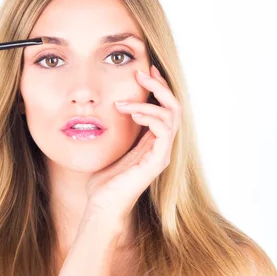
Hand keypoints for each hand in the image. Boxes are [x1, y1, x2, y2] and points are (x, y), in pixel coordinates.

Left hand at [85, 65, 181, 221]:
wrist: (103, 205)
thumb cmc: (105, 179)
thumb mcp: (112, 145)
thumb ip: (118, 127)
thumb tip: (110, 105)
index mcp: (153, 140)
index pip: (165, 107)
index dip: (158, 87)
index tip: (146, 70)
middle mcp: (162, 145)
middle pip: (174, 107)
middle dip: (159, 86)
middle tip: (142, 74)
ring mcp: (162, 153)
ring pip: (171, 115)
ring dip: (148, 101)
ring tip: (124, 103)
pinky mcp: (158, 161)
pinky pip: (163, 130)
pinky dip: (149, 116)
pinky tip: (132, 114)